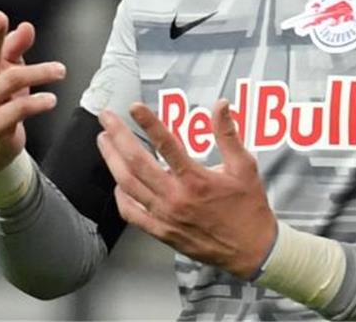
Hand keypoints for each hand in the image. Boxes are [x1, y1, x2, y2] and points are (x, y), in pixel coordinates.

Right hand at [0, 10, 65, 170]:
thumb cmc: (0, 99)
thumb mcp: (7, 71)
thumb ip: (15, 48)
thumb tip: (26, 27)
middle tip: (2, 18)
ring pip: (10, 81)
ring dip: (38, 72)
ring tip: (61, 70)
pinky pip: (18, 110)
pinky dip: (37, 102)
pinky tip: (51, 99)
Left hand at [96, 100, 277, 277]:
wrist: (250, 250)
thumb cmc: (248, 208)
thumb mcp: (245, 166)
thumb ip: (228, 134)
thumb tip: (221, 106)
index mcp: (196, 180)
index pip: (166, 145)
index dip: (148, 123)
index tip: (134, 108)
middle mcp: (176, 198)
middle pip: (137, 163)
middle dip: (118, 136)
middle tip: (106, 118)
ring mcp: (165, 216)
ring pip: (129, 185)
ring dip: (112, 161)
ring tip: (104, 142)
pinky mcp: (161, 232)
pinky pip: (132, 213)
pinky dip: (120, 196)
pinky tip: (118, 182)